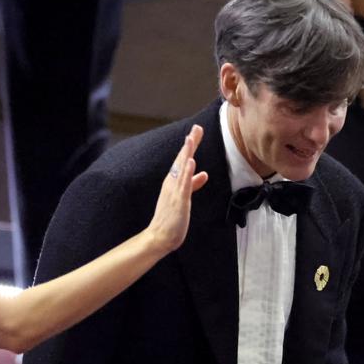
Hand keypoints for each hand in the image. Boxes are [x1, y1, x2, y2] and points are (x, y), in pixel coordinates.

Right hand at [148, 124, 207, 251]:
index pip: (182, 159)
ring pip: (181, 168)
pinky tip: (191, 161)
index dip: (190, 145)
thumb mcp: (184, 197)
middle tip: (197, 127)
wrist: (160, 236)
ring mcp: (174, 190)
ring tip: (191, 138)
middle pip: (182, 158)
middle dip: (190, 143)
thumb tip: (203, 174)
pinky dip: (186, 171)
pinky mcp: (178, 200)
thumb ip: (193, 184)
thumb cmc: (171, 218)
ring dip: (187, 152)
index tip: (195, 132)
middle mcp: (172, 182)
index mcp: (173, 181)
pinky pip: (183, 183)